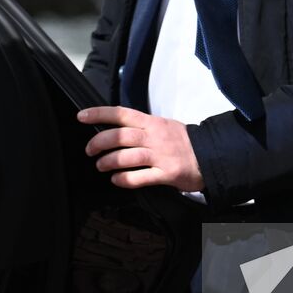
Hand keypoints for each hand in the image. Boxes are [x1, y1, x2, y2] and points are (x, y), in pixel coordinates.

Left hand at [76, 105, 203, 191]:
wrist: (211, 155)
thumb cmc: (183, 142)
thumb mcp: (162, 126)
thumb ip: (141, 128)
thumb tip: (115, 130)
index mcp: (151, 122)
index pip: (121, 114)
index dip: (99, 113)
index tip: (82, 116)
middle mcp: (154, 136)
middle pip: (120, 135)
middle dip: (99, 142)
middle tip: (89, 150)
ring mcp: (161, 155)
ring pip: (127, 156)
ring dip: (109, 162)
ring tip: (101, 166)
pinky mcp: (167, 173)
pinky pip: (140, 177)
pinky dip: (125, 179)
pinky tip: (117, 180)